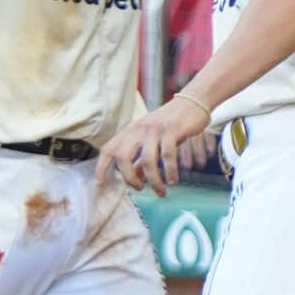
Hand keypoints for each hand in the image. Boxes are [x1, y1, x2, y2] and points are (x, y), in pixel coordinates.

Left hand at [98, 96, 212, 196]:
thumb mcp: (152, 139)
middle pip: (123, 157)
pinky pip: (167, 155)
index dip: (101, 167)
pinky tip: (173, 180)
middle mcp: (138, 129)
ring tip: (161, 191)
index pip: (108, 149)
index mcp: (130, 131)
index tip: (101, 184)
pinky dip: (170, 171)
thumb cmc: (171, 123)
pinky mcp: (171, 130)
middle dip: (129, 178)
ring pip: (147, 160)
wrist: (193, 102)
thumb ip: (141, 158)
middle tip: (140, 189)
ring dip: (154, 180)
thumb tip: (135, 177)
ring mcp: (154, 129)